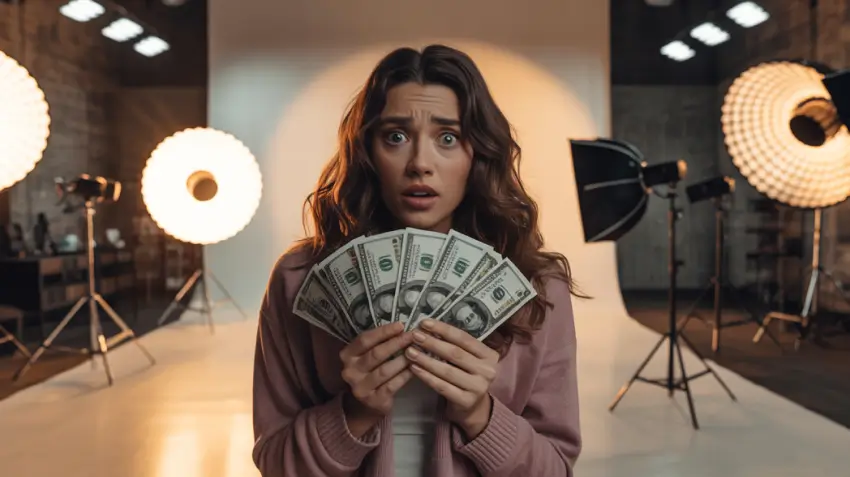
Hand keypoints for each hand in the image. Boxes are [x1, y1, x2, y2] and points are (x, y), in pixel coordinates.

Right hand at [339, 321, 413, 437]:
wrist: (366, 403)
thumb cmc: (370, 371)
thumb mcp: (367, 355)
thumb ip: (379, 343)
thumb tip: (402, 328)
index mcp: (347, 355)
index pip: (364, 340)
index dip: (383, 332)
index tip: (401, 325)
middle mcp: (350, 371)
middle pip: (376, 354)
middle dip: (396, 343)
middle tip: (412, 336)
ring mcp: (360, 387)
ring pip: (384, 370)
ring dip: (402, 360)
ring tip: (416, 352)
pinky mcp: (373, 400)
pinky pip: (391, 385)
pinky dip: (404, 376)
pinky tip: (414, 368)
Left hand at [405, 319, 498, 438]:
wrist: (473, 407)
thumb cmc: (466, 375)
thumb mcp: (467, 359)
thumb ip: (454, 345)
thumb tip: (428, 328)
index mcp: (489, 355)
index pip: (464, 338)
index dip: (443, 329)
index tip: (425, 323)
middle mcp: (488, 371)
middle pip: (455, 353)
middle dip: (432, 343)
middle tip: (414, 335)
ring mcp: (478, 387)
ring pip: (447, 370)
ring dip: (426, 360)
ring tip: (410, 351)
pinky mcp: (466, 401)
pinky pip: (442, 387)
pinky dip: (427, 377)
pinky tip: (414, 368)